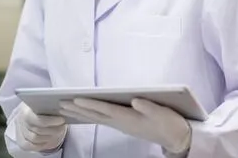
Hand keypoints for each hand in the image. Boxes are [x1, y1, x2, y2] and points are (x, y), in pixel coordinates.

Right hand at [14, 103, 67, 151]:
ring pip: (35, 139)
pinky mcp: (21, 141)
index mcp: (26, 110)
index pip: (38, 120)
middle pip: (38, 130)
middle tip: (62, 127)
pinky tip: (48, 140)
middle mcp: (21, 121)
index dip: (51, 121)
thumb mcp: (43, 103)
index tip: (62, 120)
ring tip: (58, 132)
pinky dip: (40, 145)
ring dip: (49, 137)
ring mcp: (20, 131)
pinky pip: (30, 146)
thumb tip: (62, 110)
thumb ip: (49, 106)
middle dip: (53, 130)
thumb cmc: (40, 107)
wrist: (28, 112)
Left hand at [60, 98, 190, 154]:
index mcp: (130, 118)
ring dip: (80, 112)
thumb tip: (135, 100)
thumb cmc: (170, 123)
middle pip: (96, 114)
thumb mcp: (164, 114)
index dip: (90, 104)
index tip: (74, 99)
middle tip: (60, 103)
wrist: (176, 138)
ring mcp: (122, 124)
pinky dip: (90, 114)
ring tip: (65, 107)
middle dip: (78, 108)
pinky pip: (102, 118)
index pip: (105, 109)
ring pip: (97, 117)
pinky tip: (84, 112)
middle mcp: (123, 123)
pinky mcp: (125, 124)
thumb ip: (150, 107)